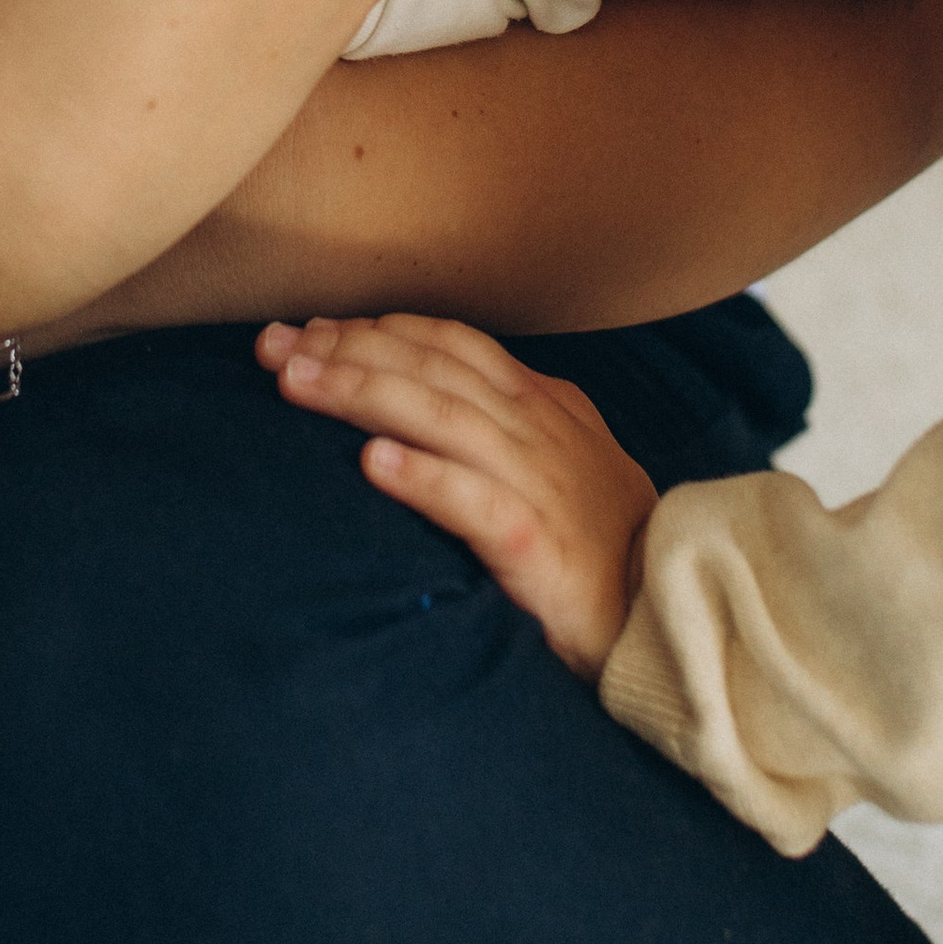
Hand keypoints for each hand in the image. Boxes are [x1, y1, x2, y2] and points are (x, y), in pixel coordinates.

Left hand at [256, 311, 655, 676]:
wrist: (668, 614)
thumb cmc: (600, 542)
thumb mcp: (557, 460)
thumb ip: (501, 422)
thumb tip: (420, 398)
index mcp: (539, 405)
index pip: (447, 344)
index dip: (375, 330)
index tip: (307, 330)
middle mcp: (536, 431)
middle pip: (430, 368)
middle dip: (346, 349)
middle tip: (273, 346)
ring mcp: (539, 483)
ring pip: (442, 417)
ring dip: (363, 393)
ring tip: (296, 383)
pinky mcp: (537, 544)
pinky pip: (474, 502)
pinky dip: (424, 476)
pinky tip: (372, 462)